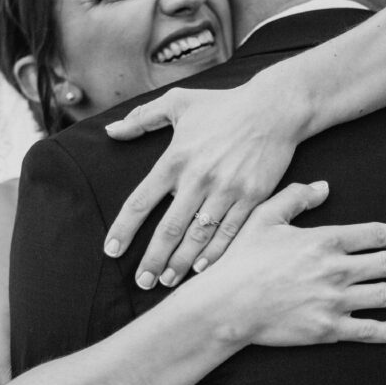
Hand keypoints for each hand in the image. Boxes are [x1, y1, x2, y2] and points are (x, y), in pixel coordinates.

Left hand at [104, 86, 299, 289]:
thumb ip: (142, 118)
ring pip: (198, 236)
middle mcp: (198, 178)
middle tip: (142, 282)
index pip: (140, 201)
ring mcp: (227, 190)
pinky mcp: (252, 197)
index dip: (124, 229)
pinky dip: (214, 254)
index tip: (112, 250)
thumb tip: (111, 131)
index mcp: (176, 159)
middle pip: (168, 229)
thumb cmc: (224, 105)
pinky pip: (229, 232)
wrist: (274, 108)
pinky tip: (201, 269)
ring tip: (167, 281)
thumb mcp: (178, 102)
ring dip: (181, 263)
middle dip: (152, 260)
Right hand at [187, 182, 385, 345]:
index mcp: (324, 240)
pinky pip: (367, 330)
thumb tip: (324, 186)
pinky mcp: (327, 329)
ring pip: (384, 295)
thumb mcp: (264, 218)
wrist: (226, 304)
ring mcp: (334, 301)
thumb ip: (295, 198)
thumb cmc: (241, 259)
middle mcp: (336, 270)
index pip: (372, 234)